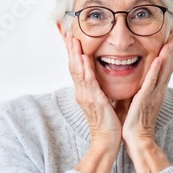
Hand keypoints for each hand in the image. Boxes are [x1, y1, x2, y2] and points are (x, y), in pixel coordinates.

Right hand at [64, 33, 121, 148]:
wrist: (107, 140)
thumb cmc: (108, 122)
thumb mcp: (103, 100)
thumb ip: (100, 88)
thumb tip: (103, 77)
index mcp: (84, 91)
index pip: (76, 67)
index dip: (72, 52)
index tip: (69, 37)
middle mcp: (82, 92)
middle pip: (72, 65)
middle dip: (69, 48)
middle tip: (65, 32)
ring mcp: (86, 96)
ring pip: (77, 71)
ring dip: (74, 54)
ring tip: (72, 39)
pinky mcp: (94, 100)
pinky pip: (88, 81)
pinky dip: (85, 68)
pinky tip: (83, 57)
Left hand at [121, 38, 172, 172]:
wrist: (137, 139)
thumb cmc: (135, 124)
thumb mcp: (136, 103)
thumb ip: (136, 92)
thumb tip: (131, 84)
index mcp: (155, 93)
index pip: (163, 72)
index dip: (167, 58)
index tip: (168, 46)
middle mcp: (158, 92)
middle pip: (167, 69)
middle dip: (171, 53)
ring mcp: (154, 94)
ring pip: (163, 71)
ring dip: (167, 56)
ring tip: (171, 42)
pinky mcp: (146, 97)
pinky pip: (153, 80)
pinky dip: (157, 69)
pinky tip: (160, 58)